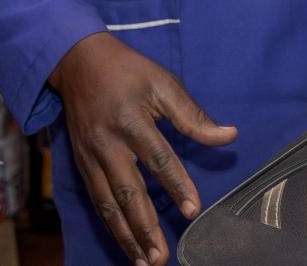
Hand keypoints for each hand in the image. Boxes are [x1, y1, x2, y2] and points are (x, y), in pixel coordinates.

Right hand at [51, 33, 237, 265]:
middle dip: (145, 227)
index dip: (177, 185)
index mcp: (132, 120)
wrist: (78, 62)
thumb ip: (193, 115)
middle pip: (128, 192)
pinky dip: (111, 226)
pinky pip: (97, 201)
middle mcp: (108, 143)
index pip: (158, 159)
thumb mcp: (163, 82)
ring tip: (146, 261)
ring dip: (127, 236)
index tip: (193, 211)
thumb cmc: (128, 71)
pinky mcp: (82, 164)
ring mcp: (91, 157)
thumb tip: (228, 136)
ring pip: (109, 204)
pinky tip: (126, 244)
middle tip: (162, 255)